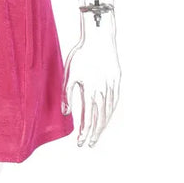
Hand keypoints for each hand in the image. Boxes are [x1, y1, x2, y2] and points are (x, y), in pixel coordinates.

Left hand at [61, 10, 120, 147]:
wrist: (99, 38)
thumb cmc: (81, 55)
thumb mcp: (69, 74)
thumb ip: (67, 94)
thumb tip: (66, 113)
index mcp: (91, 92)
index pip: (88, 119)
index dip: (84, 132)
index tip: (80, 142)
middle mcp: (103, 92)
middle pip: (100, 119)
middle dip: (94, 133)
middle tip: (89, 143)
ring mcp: (112, 87)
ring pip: (109, 112)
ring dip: (103, 126)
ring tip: (97, 134)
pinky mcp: (117, 80)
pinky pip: (115, 101)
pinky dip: (111, 112)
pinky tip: (107, 117)